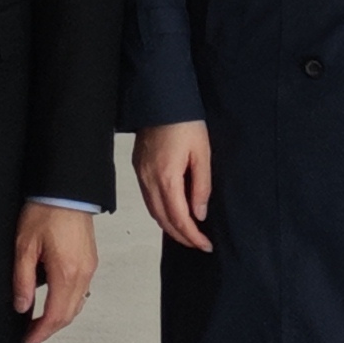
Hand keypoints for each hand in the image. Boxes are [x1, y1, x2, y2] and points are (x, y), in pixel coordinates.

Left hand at [12, 204, 97, 342]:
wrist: (66, 188)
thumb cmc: (46, 210)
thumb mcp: (24, 245)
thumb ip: (22, 279)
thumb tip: (22, 306)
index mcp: (66, 273)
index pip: (55, 316)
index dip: (40, 333)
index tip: (27, 342)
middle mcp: (83, 273)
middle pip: (68, 315)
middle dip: (48, 330)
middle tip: (30, 336)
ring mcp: (89, 267)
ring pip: (77, 304)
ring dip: (59, 317)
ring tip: (39, 322)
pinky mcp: (90, 259)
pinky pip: (81, 291)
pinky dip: (67, 303)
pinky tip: (54, 300)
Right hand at [134, 121, 213, 250]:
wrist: (161, 97)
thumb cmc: (185, 121)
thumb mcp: (203, 153)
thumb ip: (201, 186)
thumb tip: (199, 214)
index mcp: (167, 178)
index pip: (179, 219)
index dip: (192, 236)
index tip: (206, 245)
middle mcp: (149, 180)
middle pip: (163, 220)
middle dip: (181, 236)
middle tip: (199, 243)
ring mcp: (140, 174)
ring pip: (153, 211)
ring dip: (170, 225)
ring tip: (188, 232)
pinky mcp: (137, 167)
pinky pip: (148, 199)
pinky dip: (160, 211)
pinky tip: (172, 211)